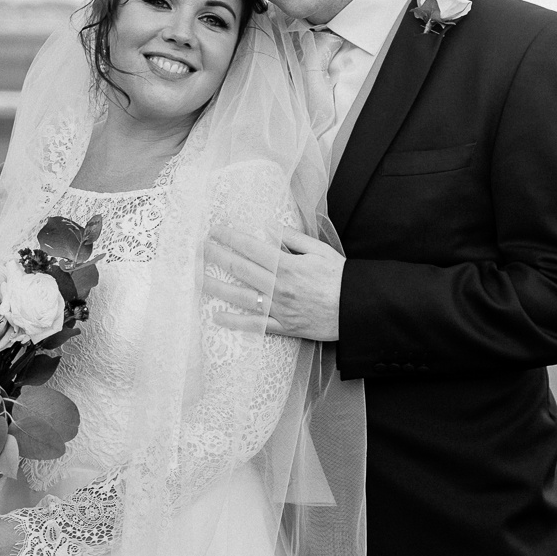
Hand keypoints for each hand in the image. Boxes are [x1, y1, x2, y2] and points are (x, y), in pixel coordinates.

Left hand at [204, 224, 343, 340]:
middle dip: (217, 256)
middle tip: (200, 248)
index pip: (251, 248)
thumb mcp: (320, 250)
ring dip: (217, 287)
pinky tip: (218, 316)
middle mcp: (279, 287)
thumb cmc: (341, 278)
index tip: (215, 230)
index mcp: (288, 266)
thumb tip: (270, 228)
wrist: (358, 310)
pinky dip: (236, 322)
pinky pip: (256, 326)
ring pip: (241, 297)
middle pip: (240, 269)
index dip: (230, 237)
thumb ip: (293, 238)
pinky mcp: (284, 327)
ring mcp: (280, 309)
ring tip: (198, 279)